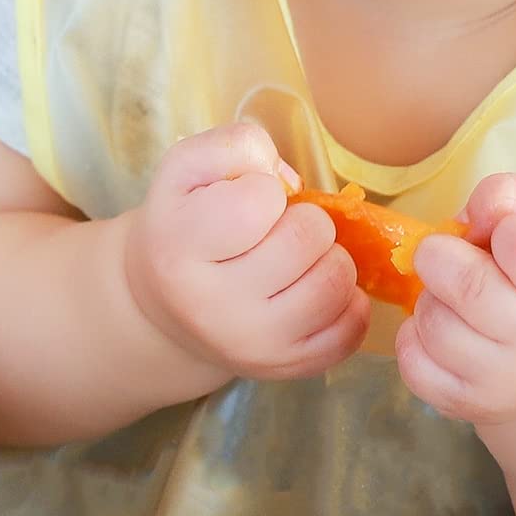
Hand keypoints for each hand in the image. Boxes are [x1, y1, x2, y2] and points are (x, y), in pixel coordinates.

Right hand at [123, 124, 370, 385]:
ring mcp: (252, 345)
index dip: (263, 188)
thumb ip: (236, 146)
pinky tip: (315, 287)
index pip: (259, 200)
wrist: (163, 306)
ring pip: (336, 282)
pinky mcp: (286, 368)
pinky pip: (351, 328)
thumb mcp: (185, 169)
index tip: (246, 201)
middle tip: (280, 229)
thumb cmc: (184, 225)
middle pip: (307, 239)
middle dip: (305, 221)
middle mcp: (212, 305)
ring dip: (330, 257)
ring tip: (301, 257)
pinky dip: (347, 300)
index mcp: (179, 246)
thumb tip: (290, 179)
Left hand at [394, 174, 515, 425]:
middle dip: (445, 254)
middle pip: (465, 285)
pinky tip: (448, 326)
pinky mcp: (469, 406)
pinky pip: (411, 362)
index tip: (512, 236)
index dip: (506, 226)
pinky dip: (415, 335)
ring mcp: (511, 385)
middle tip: (457, 254)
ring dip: (432, 294)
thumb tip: (465, 217)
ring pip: (432, 320)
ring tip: (459, 295)